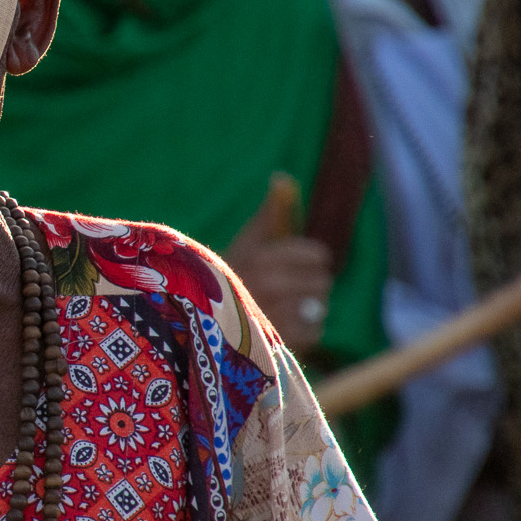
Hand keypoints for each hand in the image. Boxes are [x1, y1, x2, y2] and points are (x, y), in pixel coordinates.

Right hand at [226, 174, 333, 354]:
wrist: (197, 325)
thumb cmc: (227, 279)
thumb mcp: (245, 244)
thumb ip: (268, 214)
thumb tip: (283, 177)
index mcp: (263, 257)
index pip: (317, 256)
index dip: (311, 260)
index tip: (296, 266)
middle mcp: (269, 285)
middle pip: (323, 281)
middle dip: (311, 285)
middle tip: (290, 291)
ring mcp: (275, 316)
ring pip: (319, 306)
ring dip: (307, 309)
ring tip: (284, 309)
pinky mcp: (280, 343)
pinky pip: (316, 331)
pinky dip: (304, 332)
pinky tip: (284, 328)